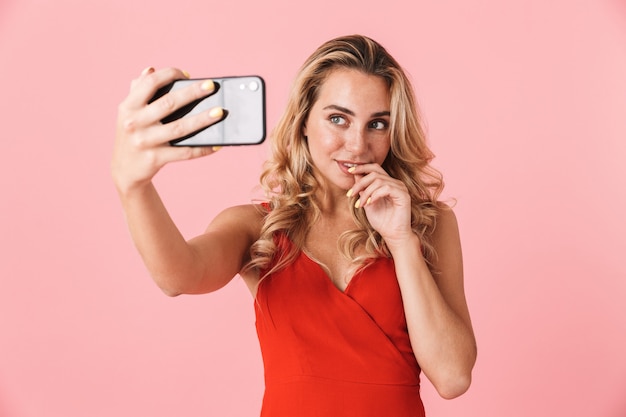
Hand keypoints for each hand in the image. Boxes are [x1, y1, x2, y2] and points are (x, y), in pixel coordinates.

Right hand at [111, 67, 223, 193]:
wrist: (125, 170)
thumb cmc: (133, 134)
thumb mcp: (129, 113)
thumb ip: (138, 90)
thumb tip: (151, 70)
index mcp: (128, 106)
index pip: (150, 83)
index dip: (169, 74)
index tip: (187, 75)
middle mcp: (134, 122)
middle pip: (168, 103)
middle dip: (192, 93)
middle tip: (211, 87)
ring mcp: (145, 141)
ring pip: (179, 128)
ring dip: (202, 120)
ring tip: (219, 113)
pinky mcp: (155, 159)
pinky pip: (184, 152)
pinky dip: (202, 149)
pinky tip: (216, 144)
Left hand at [348, 163, 413, 245]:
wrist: (392, 235)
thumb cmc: (382, 221)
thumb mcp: (367, 203)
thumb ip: (363, 190)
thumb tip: (355, 174)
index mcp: (387, 183)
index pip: (375, 168)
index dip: (362, 167)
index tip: (350, 171)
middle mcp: (395, 183)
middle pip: (375, 173)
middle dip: (360, 183)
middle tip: (351, 194)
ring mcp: (400, 188)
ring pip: (379, 181)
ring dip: (366, 192)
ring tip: (360, 204)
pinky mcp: (404, 195)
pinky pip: (386, 188)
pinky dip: (375, 195)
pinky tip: (370, 203)